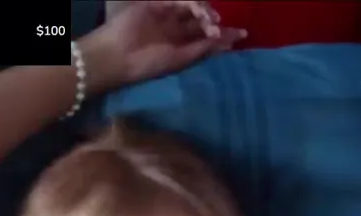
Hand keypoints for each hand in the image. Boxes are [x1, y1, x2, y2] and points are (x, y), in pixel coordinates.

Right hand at [78, 1, 245, 93]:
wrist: (117, 56)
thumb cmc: (146, 64)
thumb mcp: (179, 61)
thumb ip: (202, 50)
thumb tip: (227, 44)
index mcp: (180, 45)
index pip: (206, 36)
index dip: (225, 34)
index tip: (243, 34)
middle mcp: (175, 29)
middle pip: (203, 19)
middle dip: (216, 22)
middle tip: (219, 28)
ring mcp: (166, 14)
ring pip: (194, 6)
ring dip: (206, 12)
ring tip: (211, 23)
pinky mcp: (157, 3)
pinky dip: (194, 4)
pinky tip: (200, 14)